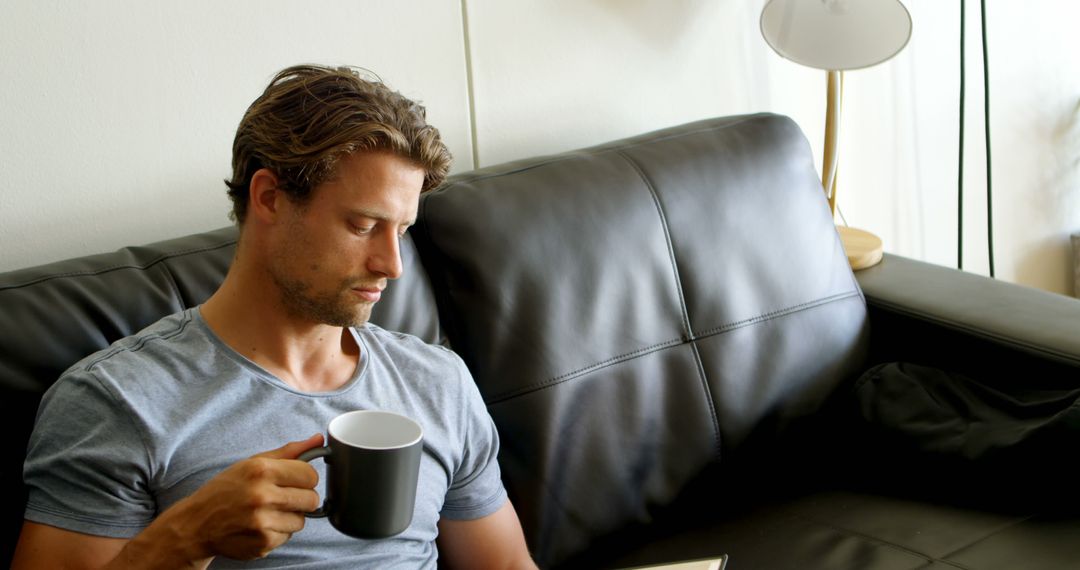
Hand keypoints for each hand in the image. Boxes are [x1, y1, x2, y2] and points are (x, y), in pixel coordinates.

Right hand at [134, 434, 324, 563]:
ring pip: (301, 520)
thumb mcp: (253, 463)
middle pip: (311, 499)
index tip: (295, 480)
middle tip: (282, 496)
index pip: (310, 475)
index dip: (305, 478)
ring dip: (290, 516)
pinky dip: (278, 532)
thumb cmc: (227, 489)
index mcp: (261, 471)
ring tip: (268, 511)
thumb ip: (289, 452)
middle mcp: (262, 496)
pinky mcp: (262, 543)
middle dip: (301, 497)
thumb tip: (319, 439)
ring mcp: (262, 522)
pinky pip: (288, 536)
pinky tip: (260, 525)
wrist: (197, 523)